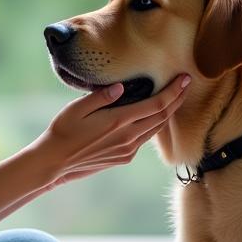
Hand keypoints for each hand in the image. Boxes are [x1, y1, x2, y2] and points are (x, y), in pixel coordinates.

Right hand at [30, 74, 189, 189]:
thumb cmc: (62, 131)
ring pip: (156, 129)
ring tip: (175, 98)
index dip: (174, 91)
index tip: (185, 79)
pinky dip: (154, 124)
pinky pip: (145, 138)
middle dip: (177, 99)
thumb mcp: (76, 108)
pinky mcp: (123, 158)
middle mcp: (128, 138)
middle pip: (162, 117)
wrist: (54, 162)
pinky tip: (153, 116)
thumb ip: (101, 97)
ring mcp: (127, 150)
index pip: (157, 104)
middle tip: (186, 84)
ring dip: (168, 113)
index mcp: (118, 122)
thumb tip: (120, 86)